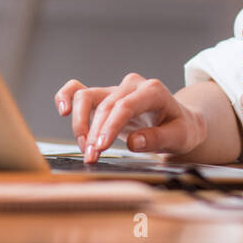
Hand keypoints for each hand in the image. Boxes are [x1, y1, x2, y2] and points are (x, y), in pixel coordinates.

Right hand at [54, 73, 205, 162]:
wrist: (180, 122)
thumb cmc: (180, 128)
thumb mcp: (179, 137)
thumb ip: (158, 138)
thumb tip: (133, 141)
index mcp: (153, 91)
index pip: (126, 106)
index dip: (110, 126)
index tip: (101, 146)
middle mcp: (132, 85)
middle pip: (105, 105)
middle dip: (95, 133)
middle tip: (92, 157)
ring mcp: (116, 89)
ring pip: (87, 96)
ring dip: (80, 123)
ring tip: (85, 147)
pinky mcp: (104, 96)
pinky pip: (79, 90)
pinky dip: (67, 96)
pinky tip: (62, 110)